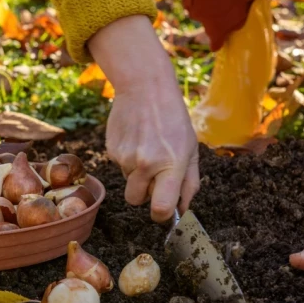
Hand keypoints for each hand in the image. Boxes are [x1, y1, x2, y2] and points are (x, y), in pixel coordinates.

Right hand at [88, 15, 199, 221]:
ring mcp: (126, 157)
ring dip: (137, 173)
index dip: (162, 215)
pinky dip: (128, 159)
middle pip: (136, 201)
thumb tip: (182, 211)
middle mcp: (146, 164)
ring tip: (147, 147)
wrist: (144, 87)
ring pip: (128, 182)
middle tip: (155, 174)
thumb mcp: (191, 149)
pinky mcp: (111, 150)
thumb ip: (189, 183)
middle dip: (145, 194)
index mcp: (171, 165)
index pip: (161, 209)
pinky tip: (136, 138)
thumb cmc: (174, 119)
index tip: (164, 210)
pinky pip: (120, 167)